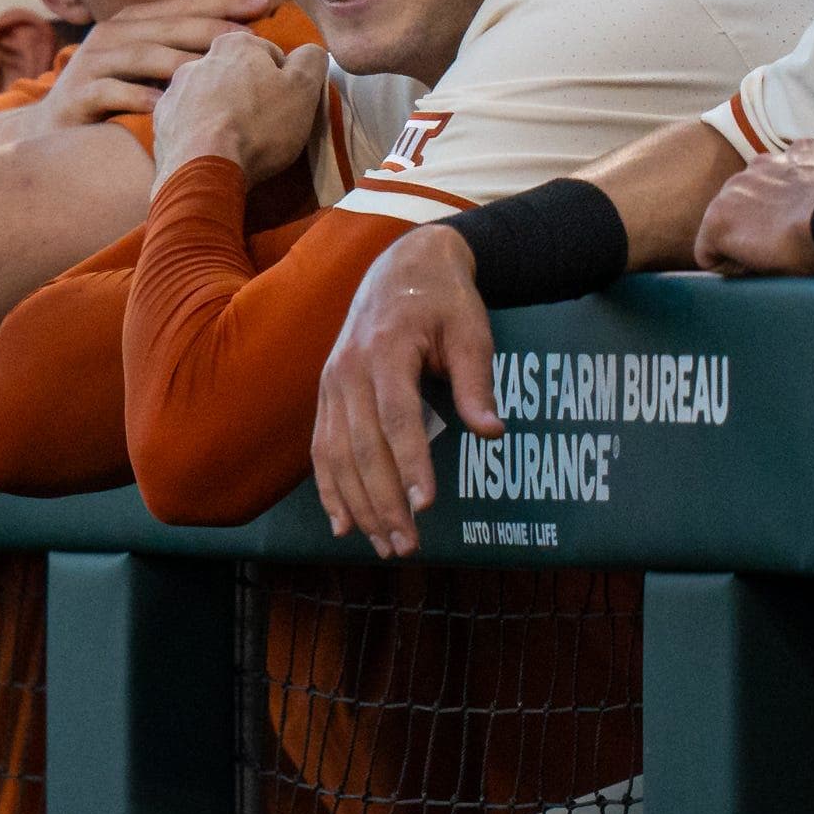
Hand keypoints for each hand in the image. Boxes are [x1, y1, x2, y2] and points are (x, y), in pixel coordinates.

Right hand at [31, 0, 279, 128]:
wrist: (50, 132)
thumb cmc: (111, 98)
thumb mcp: (144, 68)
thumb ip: (180, 51)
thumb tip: (240, 45)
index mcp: (132, 22)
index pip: (183, 5)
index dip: (222, 1)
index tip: (263, 4)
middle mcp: (111, 34)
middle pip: (167, 26)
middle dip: (210, 29)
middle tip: (249, 41)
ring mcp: (91, 63)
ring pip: (141, 55)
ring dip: (180, 62)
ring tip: (215, 72)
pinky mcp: (77, 95)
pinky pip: (111, 92)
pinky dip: (138, 97)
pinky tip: (165, 106)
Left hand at [149, 33, 328, 191]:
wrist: (202, 169)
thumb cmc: (259, 126)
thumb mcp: (303, 89)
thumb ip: (311, 60)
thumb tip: (310, 52)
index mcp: (234, 44)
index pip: (270, 55)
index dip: (284, 81)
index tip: (286, 106)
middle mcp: (198, 59)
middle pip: (237, 75)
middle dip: (250, 94)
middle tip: (264, 126)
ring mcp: (174, 90)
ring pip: (209, 97)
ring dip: (223, 112)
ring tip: (237, 142)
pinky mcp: (161, 121)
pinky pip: (187, 121)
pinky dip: (200, 131)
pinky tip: (212, 149)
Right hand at [313, 226, 504, 557]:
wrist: (401, 267)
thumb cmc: (443, 300)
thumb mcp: (471, 330)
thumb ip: (477, 381)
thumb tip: (492, 431)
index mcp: (386, 349)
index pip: (397, 417)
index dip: (410, 463)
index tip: (425, 505)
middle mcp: (348, 369)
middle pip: (363, 446)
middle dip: (383, 501)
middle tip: (406, 546)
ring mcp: (331, 382)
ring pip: (337, 454)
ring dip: (358, 505)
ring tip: (382, 546)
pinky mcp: (326, 394)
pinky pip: (321, 448)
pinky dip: (329, 488)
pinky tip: (342, 524)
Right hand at [693, 141, 813, 275]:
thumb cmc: (805, 253)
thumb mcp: (767, 274)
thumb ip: (744, 263)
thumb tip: (746, 262)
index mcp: (717, 218)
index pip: (706, 247)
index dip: (727, 262)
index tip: (750, 267)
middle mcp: (732, 185)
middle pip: (731, 209)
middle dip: (747, 223)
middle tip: (778, 241)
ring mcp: (766, 163)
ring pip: (759, 182)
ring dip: (772, 196)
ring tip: (801, 215)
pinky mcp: (799, 151)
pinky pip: (793, 163)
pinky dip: (801, 175)